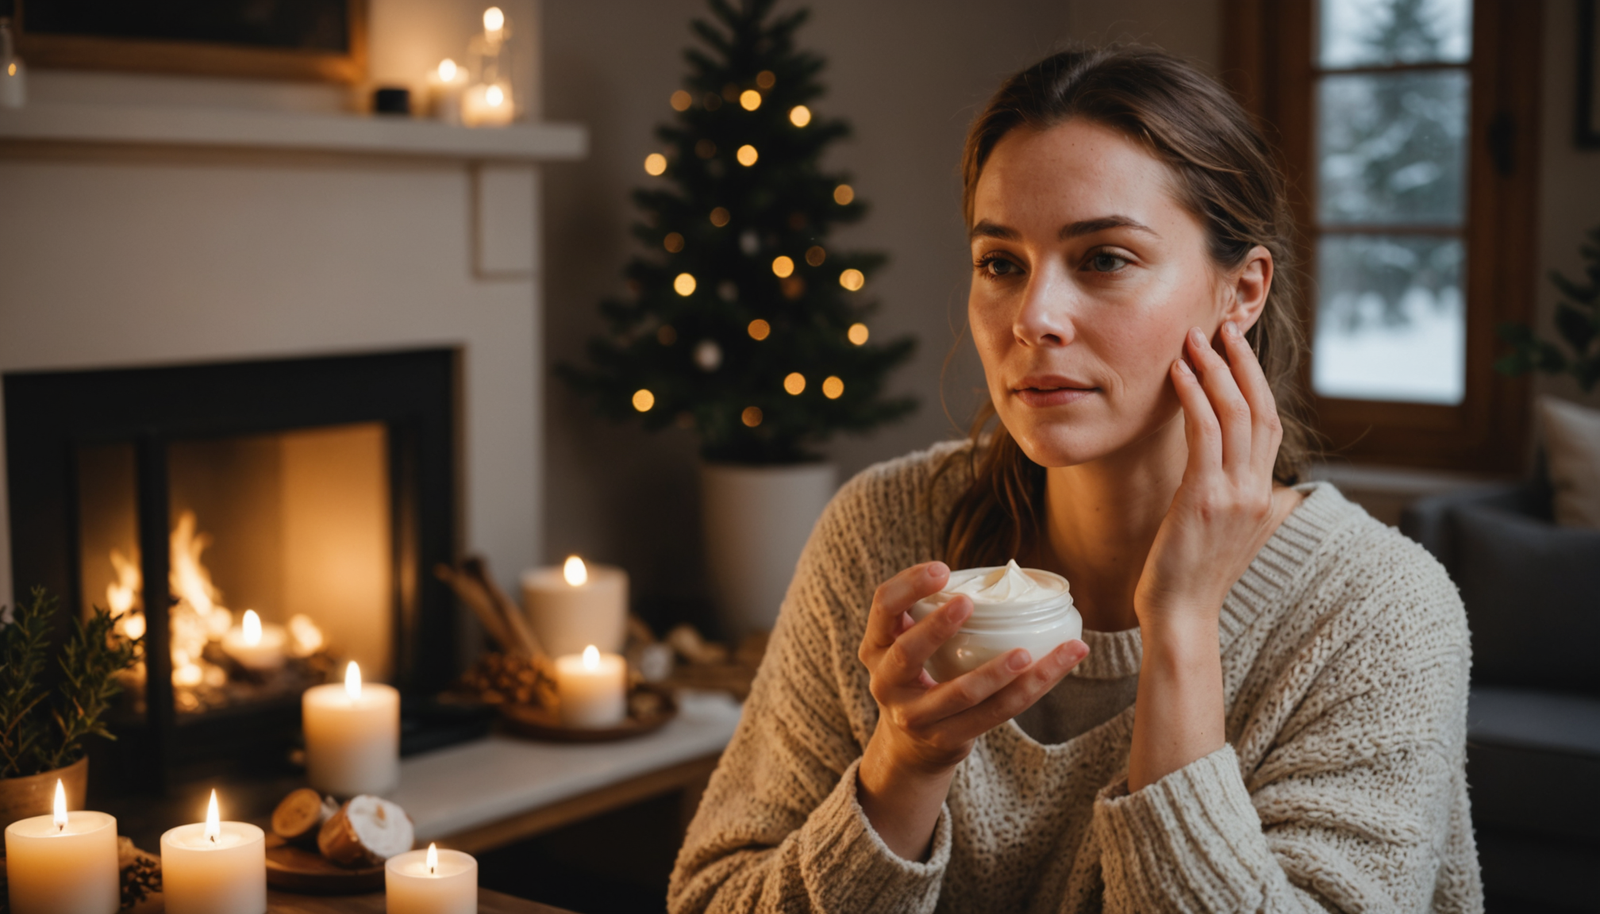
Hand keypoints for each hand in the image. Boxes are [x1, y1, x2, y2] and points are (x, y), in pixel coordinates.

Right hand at [856, 561, 1086, 858]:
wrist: (911, 748)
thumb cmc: (919, 679)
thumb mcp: (906, 646)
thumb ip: (929, 616)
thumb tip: (1000, 574)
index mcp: (876, 647)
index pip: (883, 607)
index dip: (909, 585)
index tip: (942, 569)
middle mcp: (886, 682)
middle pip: (907, 652)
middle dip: (937, 626)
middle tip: (968, 603)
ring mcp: (916, 715)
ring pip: (960, 693)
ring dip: (996, 672)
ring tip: (1026, 653)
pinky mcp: (947, 738)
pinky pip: (993, 714)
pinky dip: (1026, 690)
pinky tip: (1051, 670)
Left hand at [1127, 320, 1285, 790]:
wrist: (1179, 619)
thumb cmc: (1188, 578)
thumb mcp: (1220, 532)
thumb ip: (1231, 498)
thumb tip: (1230, 476)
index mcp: (1264, 497)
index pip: (1269, 424)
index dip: (1256, 382)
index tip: (1236, 348)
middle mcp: (1258, 491)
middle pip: (1261, 410)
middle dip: (1243, 364)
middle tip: (1222, 327)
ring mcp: (1235, 496)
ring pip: (1236, 415)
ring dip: (1216, 370)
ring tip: (1195, 337)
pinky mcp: (1205, 500)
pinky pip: (1205, 434)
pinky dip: (1194, 396)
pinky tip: (1177, 372)